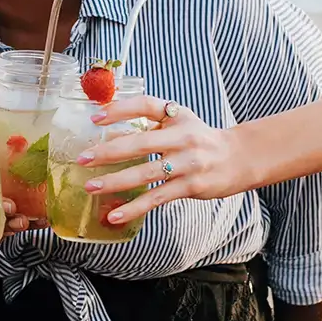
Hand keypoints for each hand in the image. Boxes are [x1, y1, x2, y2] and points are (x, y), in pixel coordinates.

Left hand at [73, 94, 249, 225]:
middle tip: (82, 158)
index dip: (120, 109)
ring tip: (91, 187)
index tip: (95, 118)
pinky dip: (134, 207)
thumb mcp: (180, 122)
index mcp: (177, 115)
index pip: (145, 105)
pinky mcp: (191, 186)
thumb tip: (110, 131)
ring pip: (146, 173)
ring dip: (115, 181)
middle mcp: (183, 136)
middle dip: (108, 151)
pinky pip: (157, 198)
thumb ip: (151, 123)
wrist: (239, 158)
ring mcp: (187, 162)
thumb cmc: (200, 139)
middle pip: (141, 142)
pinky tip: (115, 215)